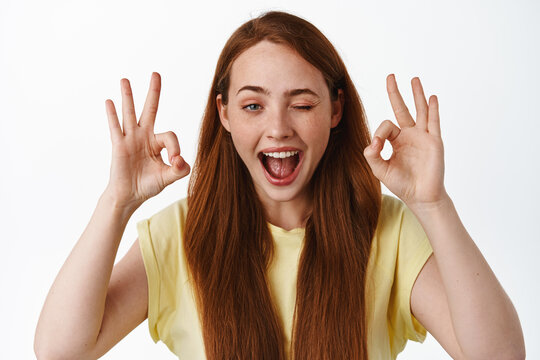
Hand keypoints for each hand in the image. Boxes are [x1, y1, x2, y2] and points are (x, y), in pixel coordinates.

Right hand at [104, 72, 189, 210]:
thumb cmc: (148, 185)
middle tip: (156, 74)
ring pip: (130, 114)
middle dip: (153, 92)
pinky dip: (112, 115)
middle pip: (150, 110)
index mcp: (157, 143)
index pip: (169, 136)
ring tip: (125, 80)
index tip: (175, 161)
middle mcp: (143, 136)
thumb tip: (181, 160)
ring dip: (128, 97)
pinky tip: (109, 101)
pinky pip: (116, 128)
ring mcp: (130, 139)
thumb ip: (179, 169)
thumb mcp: (168, 177)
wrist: (129, 196)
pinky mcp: (119, 146)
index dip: (175, 148)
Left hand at [363, 74, 446, 210]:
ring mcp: (423, 137)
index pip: (386, 125)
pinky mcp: (434, 141)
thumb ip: (372, 155)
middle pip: (401, 108)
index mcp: (396, 141)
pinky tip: (432, 97)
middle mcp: (409, 135)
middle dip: (395, 92)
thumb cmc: (401, 184)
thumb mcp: (380, 169)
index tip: (378, 146)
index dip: (379, 133)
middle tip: (390, 76)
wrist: (421, 196)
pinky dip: (432, 109)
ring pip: (419, 110)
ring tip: (414, 79)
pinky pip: (433, 122)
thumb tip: (373, 141)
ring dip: (417, 94)